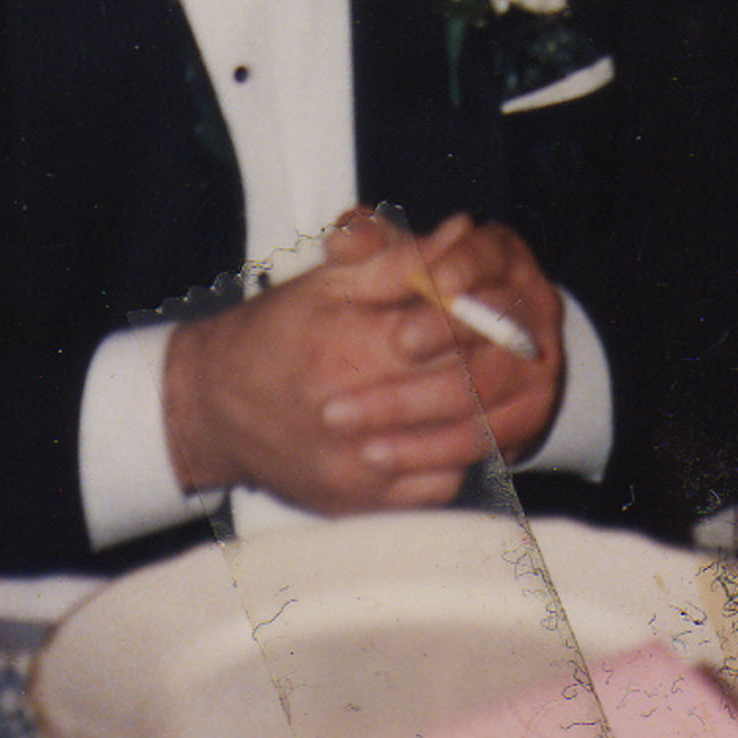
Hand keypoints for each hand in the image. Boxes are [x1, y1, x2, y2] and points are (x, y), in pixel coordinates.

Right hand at [161, 209, 562, 515]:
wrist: (213, 407)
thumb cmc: (274, 333)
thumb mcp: (327, 282)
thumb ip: (397, 261)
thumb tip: (459, 233)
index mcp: (347, 348)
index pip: (444, 332)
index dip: (484, 316)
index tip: (506, 302)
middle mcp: (354, 415)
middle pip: (459, 392)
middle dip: (498, 365)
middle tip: (524, 345)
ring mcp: (358, 468)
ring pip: (457, 445)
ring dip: (491, 412)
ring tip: (504, 385)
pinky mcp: (360, 504)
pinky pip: (437, 486)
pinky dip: (462, 457)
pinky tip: (464, 430)